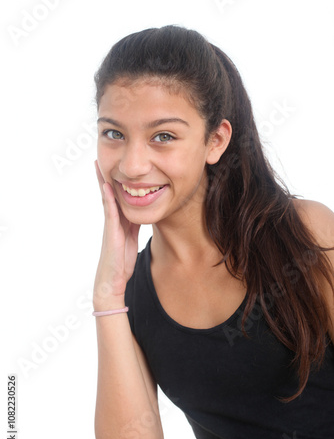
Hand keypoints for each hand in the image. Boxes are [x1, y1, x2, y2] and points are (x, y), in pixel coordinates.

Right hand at [93, 160, 140, 307]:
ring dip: (103, 181)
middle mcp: (113, 220)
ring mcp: (110, 225)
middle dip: (105, 176)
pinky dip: (108, 198)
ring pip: (107, 199)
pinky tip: (107, 186)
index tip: (114, 165)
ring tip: (99, 164)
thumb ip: (135, 226)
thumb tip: (142, 214)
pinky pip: (109, 212)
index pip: (117, 196)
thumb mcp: (132, 239)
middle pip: (108, 194)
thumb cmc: (121, 262)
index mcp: (119, 221)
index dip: (115, 180)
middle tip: (99, 157)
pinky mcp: (111, 232)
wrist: (113, 281)